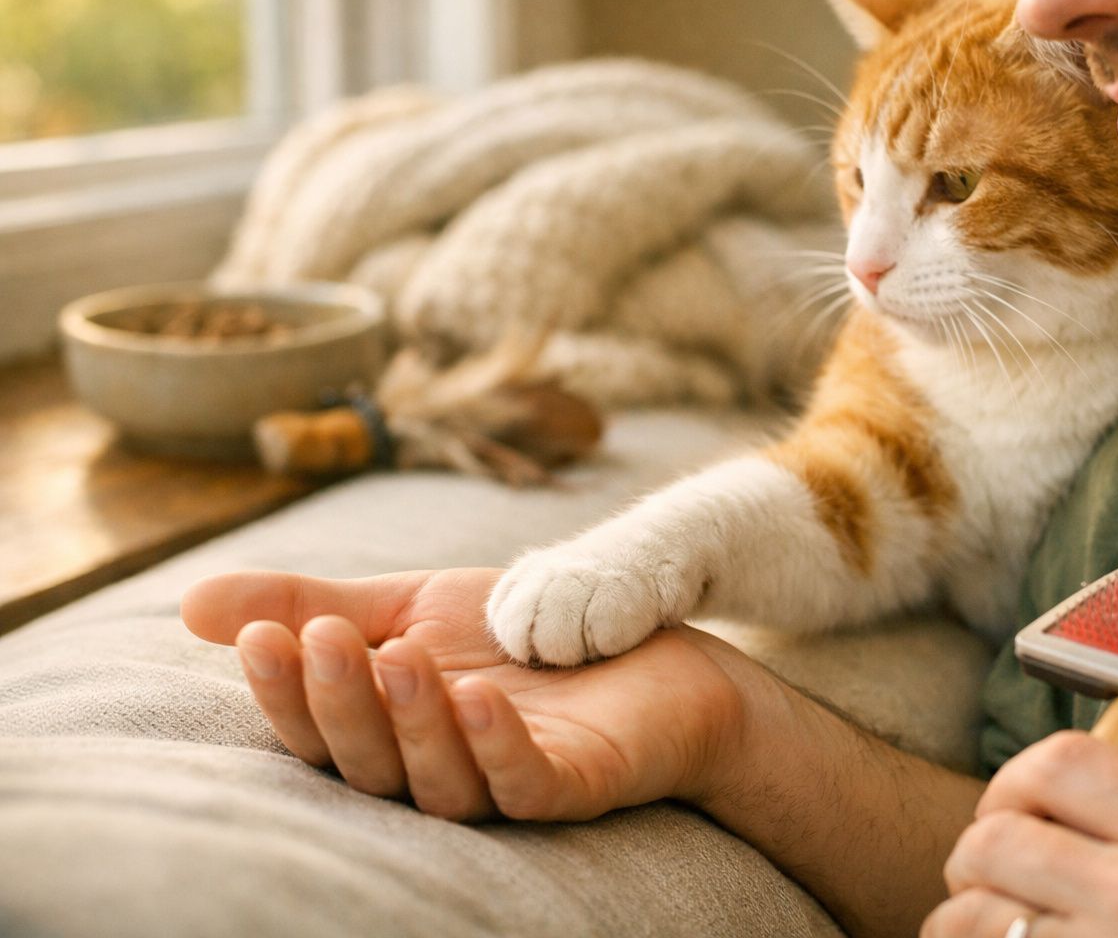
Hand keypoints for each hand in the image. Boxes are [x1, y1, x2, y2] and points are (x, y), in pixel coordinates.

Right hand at [180, 568, 751, 821]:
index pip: (319, 729)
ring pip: (438, 781)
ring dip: (410, 721)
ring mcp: (504, 786)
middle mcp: (436, 771)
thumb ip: (317, 605)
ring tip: (397, 654)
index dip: (286, 690)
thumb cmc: (522, 635)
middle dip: (341, 703)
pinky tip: (478, 696)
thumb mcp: (414, 606)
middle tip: (325, 638)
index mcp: (389, 732)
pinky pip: (523, 781)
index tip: (259, 633)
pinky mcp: (571, 787)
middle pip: (368, 765)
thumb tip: (192, 604)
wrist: (651, 644)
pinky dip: (496, 746)